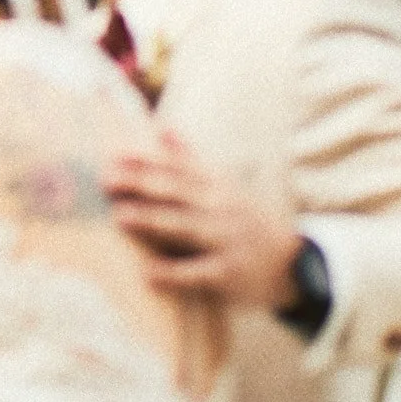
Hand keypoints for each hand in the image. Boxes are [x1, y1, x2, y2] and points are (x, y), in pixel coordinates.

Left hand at [104, 129, 300, 312]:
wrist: (293, 263)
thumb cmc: (246, 220)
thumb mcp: (223, 185)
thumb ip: (189, 159)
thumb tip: (163, 127)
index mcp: (215, 185)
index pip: (177, 167)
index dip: (147, 160)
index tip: (116, 154)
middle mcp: (220, 208)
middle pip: (177, 192)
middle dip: (142, 184)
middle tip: (107, 179)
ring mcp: (225, 240)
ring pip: (184, 228)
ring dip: (153, 221)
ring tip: (121, 216)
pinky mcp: (228, 273)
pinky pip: (197, 273)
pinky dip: (172, 274)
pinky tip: (147, 274)